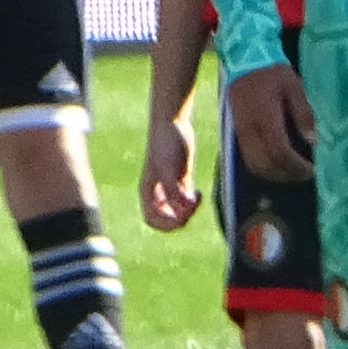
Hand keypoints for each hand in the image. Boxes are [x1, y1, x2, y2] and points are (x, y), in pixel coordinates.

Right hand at [140, 111, 198, 229]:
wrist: (173, 124)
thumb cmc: (166, 145)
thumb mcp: (168, 169)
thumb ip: (173, 191)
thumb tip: (183, 208)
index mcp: (148, 192)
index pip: (153, 220)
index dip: (167, 224)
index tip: (181, 215)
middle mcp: (157, 192)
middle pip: (166, 219)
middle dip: (180, 219)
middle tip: (192, 207)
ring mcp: (170, 186)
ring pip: (178, 211)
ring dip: (188, 211)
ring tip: (197, 199)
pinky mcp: (181, 179)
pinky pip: (186, 200)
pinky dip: (193, 203)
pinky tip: (199, 194)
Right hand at [228, 63, 317, 180]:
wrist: (245, 59)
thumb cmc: (273, 72)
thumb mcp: (295, 87)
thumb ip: (303, 114)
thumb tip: (312, 141)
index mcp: (266, 118)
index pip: (280, 153)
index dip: (296, 166)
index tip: (312, 169)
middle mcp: (251, 129)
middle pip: (266, 165)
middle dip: (287, 175)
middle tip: (305, 174)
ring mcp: (241, 132)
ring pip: (254, 165)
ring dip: (274, 175)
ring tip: (292, 172)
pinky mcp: (238, 132)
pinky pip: (248, 158)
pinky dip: (263, 167)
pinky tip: (277, 164)